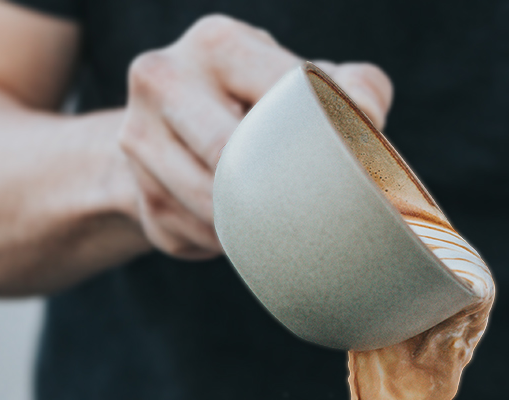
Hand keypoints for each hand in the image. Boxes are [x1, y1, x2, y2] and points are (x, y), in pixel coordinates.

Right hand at [117, 14, 392, 258]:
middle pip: (230, 154)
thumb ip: (353, 88)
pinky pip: (202, 238)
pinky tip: (244, 232)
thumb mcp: (305, 84)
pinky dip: (233, 245)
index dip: (319, 133)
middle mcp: (164, 80)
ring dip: (256, 226)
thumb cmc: (262, 109)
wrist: (177, 137)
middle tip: (316, 208)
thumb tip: (368, 114)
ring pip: (215, 207)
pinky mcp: (143, 200)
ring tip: (285, 223)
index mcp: (217, 44)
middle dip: (278, 187)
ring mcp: (140, 141)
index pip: (279, 94)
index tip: (351, 162)